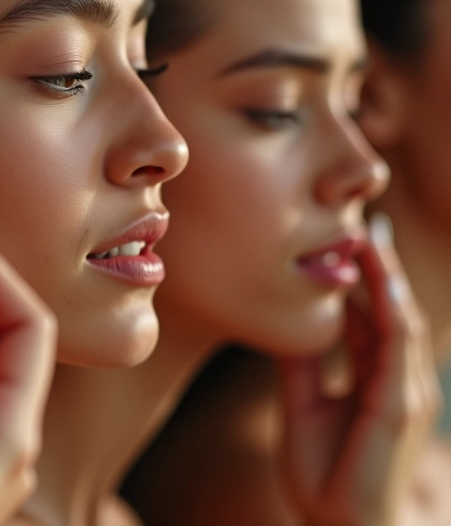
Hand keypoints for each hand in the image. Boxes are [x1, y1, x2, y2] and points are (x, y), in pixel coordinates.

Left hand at [278, 213, 440, 525]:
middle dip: (377, 266)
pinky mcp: (401, 405)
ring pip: (399, 318)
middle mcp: (394, 377)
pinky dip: (391, 310)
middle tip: (363, 220)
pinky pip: (399, 347)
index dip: (360, 278)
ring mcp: (403, 390)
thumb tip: (286, 321)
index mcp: (372, 376)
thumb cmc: (325, 471)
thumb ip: (300, 361)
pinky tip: (381, 281)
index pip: (370, 315)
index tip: (345, 237)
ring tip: (370, 235)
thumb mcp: (301, 401)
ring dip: (386, 276)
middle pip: (388, 308)